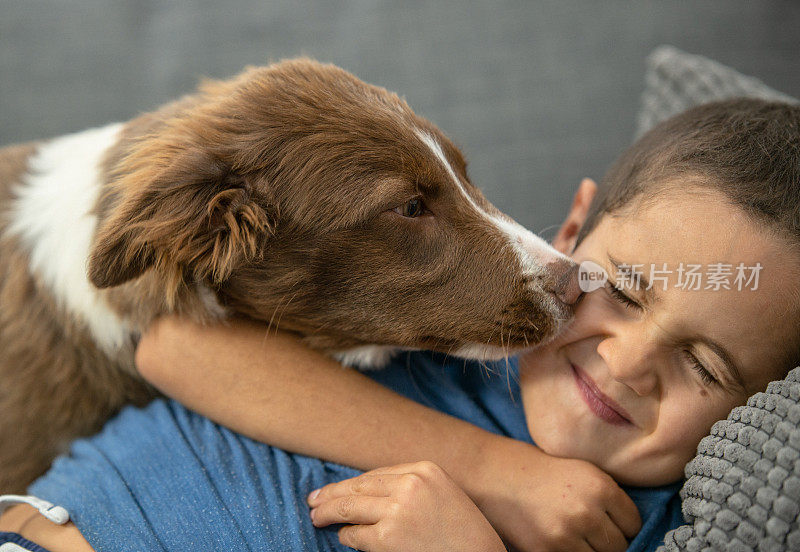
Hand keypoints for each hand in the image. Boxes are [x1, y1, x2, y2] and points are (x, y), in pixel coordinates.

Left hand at [307, 461, 505, 551]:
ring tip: (317, 517)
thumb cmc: (463, 534)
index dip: (352, 483)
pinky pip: (355, 535)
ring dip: (329, 513)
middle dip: (331, 494)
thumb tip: (366, 493)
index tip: (335, 488)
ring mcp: (397, 510)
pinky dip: (346, 537)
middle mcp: (409, 484)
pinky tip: (343, 538)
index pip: (376, 474)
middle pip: (358, 486)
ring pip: (350, 507)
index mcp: (424, 469)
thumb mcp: (443, 495)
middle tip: (313, 500)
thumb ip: (412, 487)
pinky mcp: (387, 537)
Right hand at [470, 438, 641, 551]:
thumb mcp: (578, 469)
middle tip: (588, 528)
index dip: (623, 523)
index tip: (610, 520)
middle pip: (618, 545)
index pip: (633, 523)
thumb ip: (604, 494)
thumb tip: (627, 525)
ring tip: (573, 534)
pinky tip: (558, 539)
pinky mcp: (545, 551)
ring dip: (590, 549)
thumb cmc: (534, 468)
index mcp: (599, 485)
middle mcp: (586, 511)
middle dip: (607, 539)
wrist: (492, 474)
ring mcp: (565, 535)